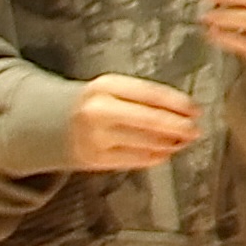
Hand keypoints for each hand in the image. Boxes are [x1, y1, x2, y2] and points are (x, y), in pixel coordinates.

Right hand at [63, 75, 204, 170]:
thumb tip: (182, 110)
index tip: (196, 109)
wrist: (49, 123)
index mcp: (105, 86)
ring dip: (170, 143)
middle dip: (178, 126)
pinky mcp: (95, 160)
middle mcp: (99, 111)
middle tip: (196, 130)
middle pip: (149, 120)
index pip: (150, 94)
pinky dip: (155, 157)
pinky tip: (166, 152)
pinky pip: (134, 160)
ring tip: (184, 141)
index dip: (177, 103)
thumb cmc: (92, 103)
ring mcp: (96, 138)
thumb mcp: (110, 89)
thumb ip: (141, 96)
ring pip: (145, 143)